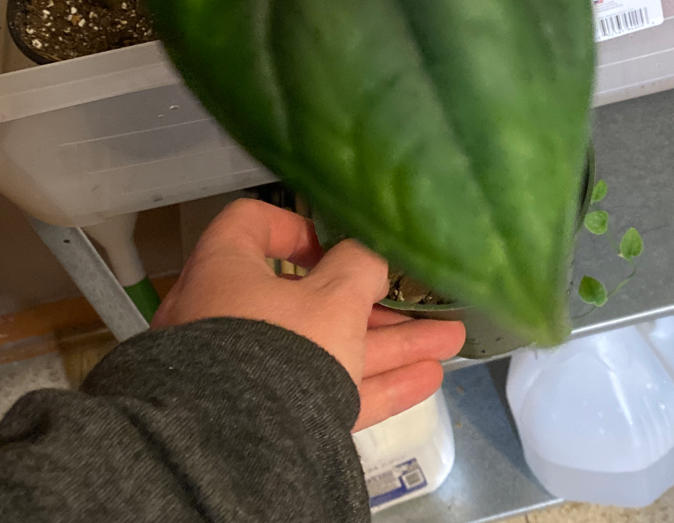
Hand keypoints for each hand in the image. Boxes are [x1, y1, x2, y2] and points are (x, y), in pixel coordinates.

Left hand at [151, 198, 464, 429]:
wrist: (239, 449)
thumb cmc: (281, 343)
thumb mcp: (335, 295)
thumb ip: (359, 266)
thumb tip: (366, 261)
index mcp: (225, 271)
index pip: (251, 224)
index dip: (298, 227)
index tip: (338, 243)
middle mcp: (228, 318)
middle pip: (308, 298)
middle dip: (377, 303)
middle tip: (420, 302)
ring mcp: (246, 372)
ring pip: (325, 347)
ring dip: (388, 344)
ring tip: (448, 342)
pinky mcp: (266, 417)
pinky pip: (321, 388)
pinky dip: (371, 383)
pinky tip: (425, 380)